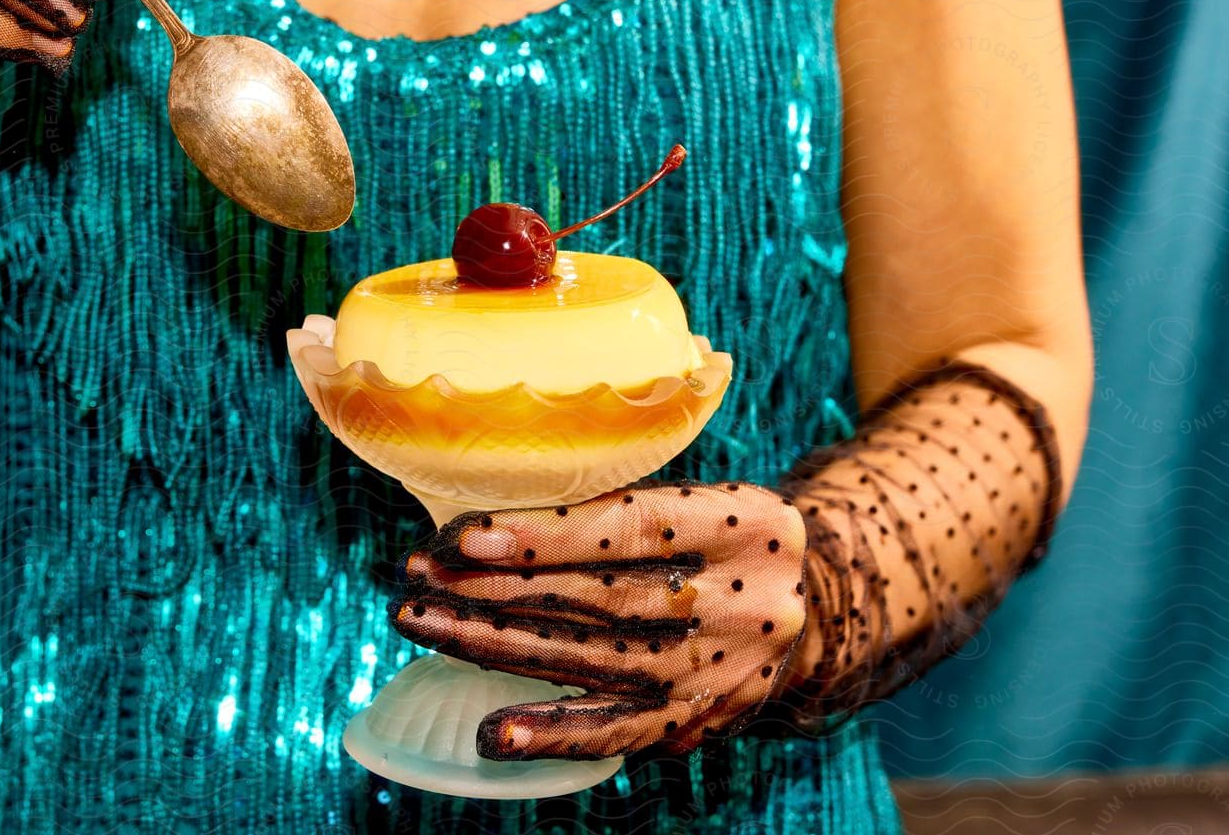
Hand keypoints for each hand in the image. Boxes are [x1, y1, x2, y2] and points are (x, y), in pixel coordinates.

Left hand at [391, 480, 807, 760]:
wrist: (812, 605)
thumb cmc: (723, 535)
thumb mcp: (703, 495)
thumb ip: (622, 505)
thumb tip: (490, 524)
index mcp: (740, 522)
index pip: (625, 529)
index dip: (540, 534)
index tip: (463, 537)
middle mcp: (737, 600)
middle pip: (595, 597)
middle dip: (492, 588)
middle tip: (416, 576)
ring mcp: (717, 670)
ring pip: (588, 659)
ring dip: (491, 645)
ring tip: (420, 623)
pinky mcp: (697, 721)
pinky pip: (615, 733)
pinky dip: (549, 732)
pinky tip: (492, 731)